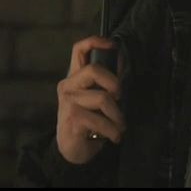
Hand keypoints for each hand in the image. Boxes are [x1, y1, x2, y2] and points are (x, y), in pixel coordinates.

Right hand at [55, 35, 125, 164]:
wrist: (72, 149)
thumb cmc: (88, 120)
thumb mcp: (96, 98)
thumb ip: (106, 81)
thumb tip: (122, 61)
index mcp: (74, 77)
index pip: (78, 50)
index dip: (95, 41)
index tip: (113, 45)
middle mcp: (68, 86)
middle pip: (93, 70)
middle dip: (114, 83)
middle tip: (120, 98)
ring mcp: (68, 102)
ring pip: (102, 98)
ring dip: (118, 115)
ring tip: (120, 125)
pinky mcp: (72, 119)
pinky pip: (100, 120)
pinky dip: (113, 130)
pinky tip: (115, 136)